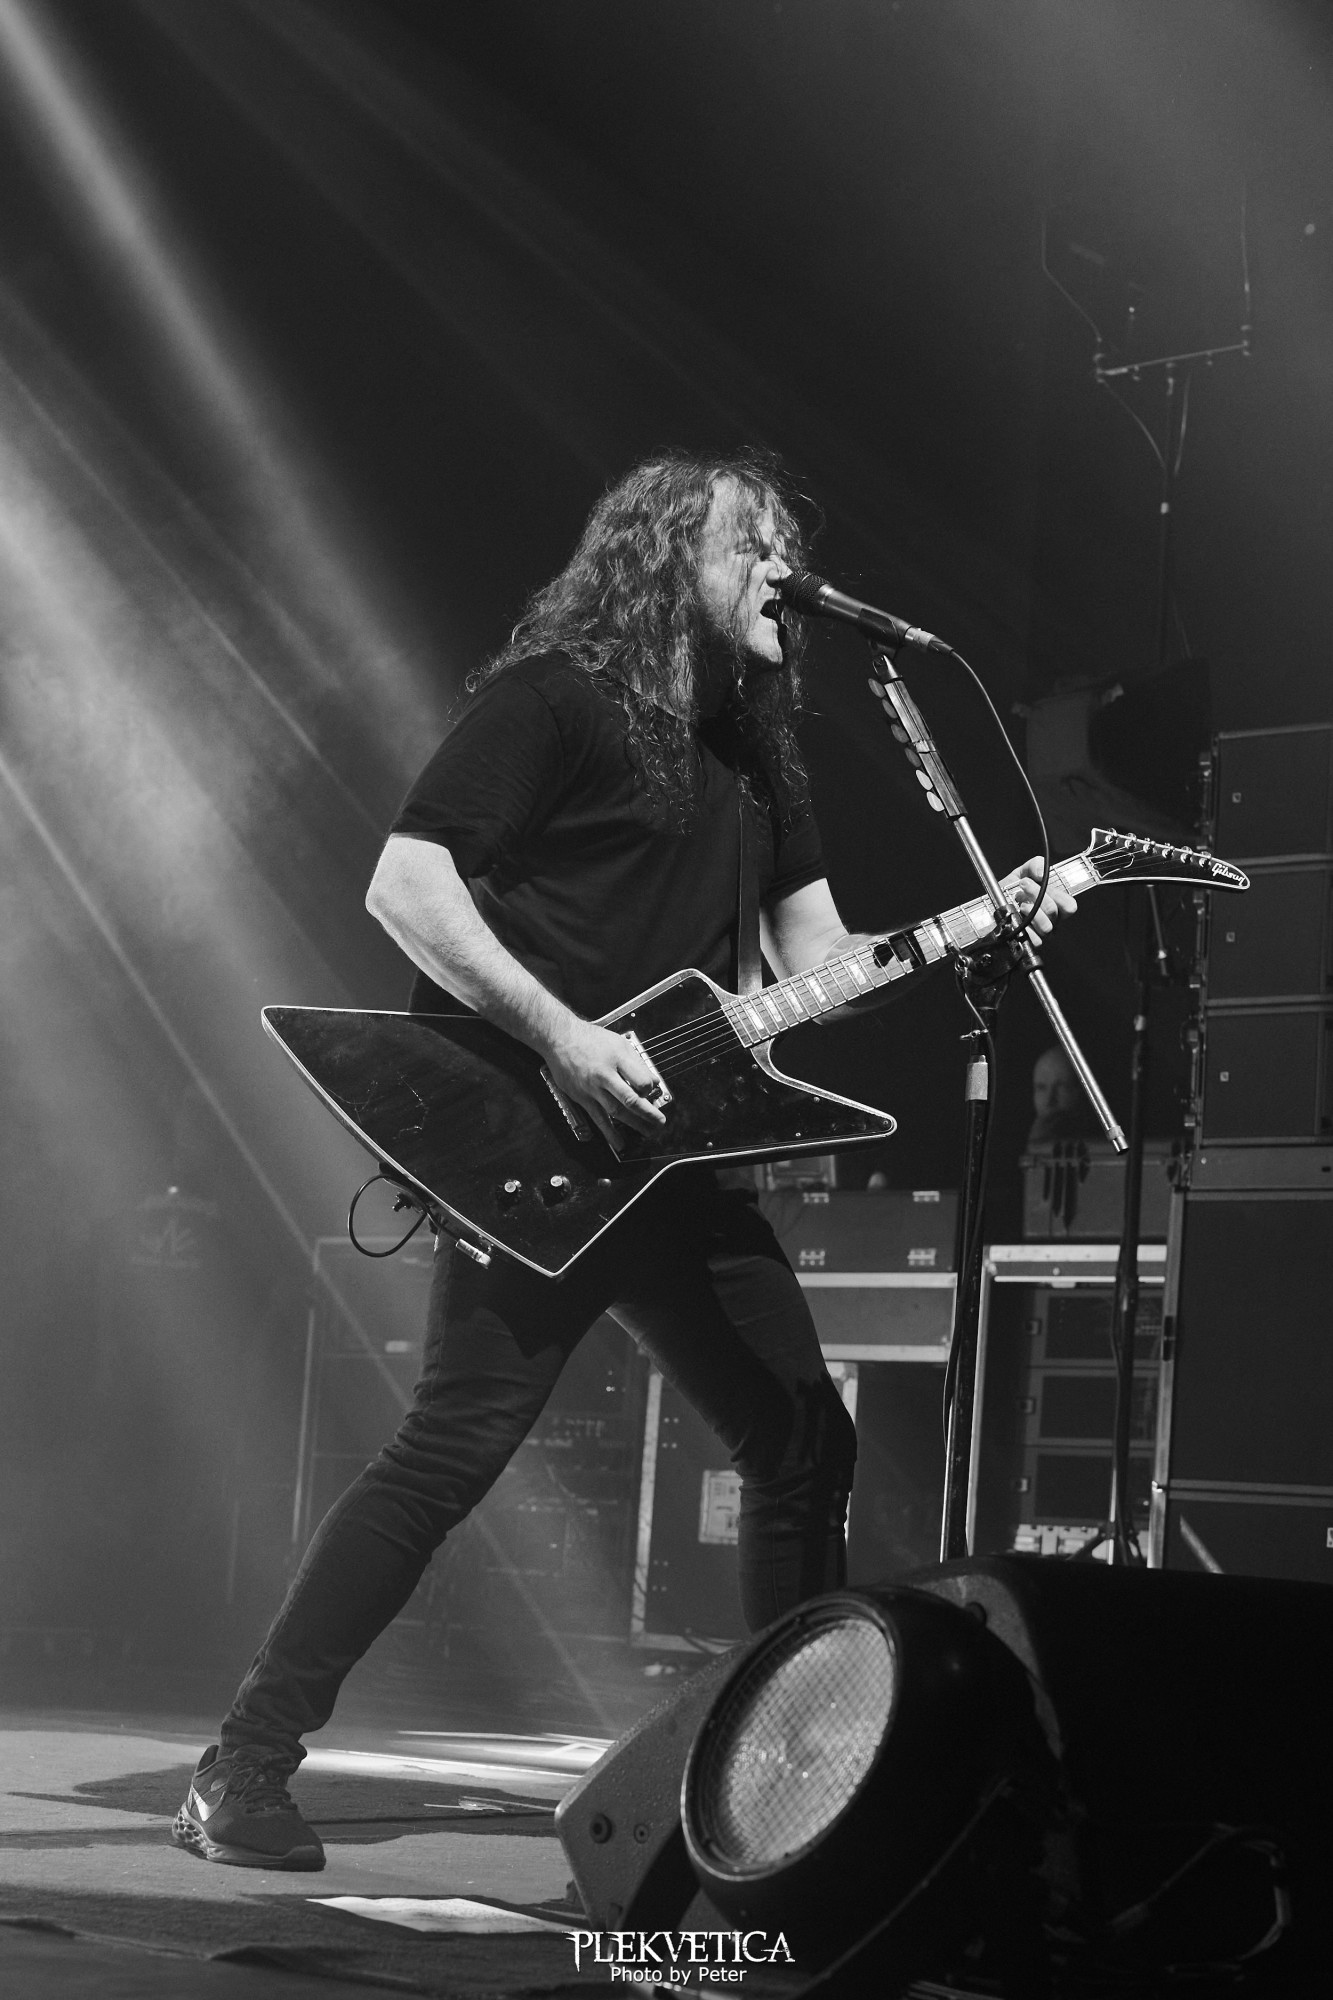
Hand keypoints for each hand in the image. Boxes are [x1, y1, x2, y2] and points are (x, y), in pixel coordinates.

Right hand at [543, 1020, 667, 1147]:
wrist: (560, 1039)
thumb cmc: (590, 1039)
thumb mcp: (619, 1043)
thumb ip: (637, 1063)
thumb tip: (653, 1081)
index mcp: (617, 1058)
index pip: (640, 1080)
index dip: (651, 1090)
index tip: (654, 1092)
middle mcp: (604, 1075)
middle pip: (630, 1099)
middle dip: (648, 1114)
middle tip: (660, 1122)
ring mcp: (591, 1088)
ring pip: (616, 1111)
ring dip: (634, 1124)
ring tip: (649, 1132)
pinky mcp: (582, 1098)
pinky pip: (598, 1118)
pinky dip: (609, 1133)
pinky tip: (619, 1142)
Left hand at [1000, 856, 1076, 938]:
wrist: (989, 906)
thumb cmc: (1009, 891)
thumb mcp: (1023, 872)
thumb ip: (1035, 865)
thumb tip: (1042, 872)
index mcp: (1055, 905)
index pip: (1069, 906)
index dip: (1058, 894)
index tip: (1040, 882)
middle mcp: (1051, 921)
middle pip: (1054, 912)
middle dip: (1037, 895)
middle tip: (1023, 886)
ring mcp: (1040, 933)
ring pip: (1046, 927)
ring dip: (1031, 911)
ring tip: (1020, 904)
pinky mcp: (1028, 942)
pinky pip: (1035, 940)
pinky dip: (1025, 927)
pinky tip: (1016, 918)